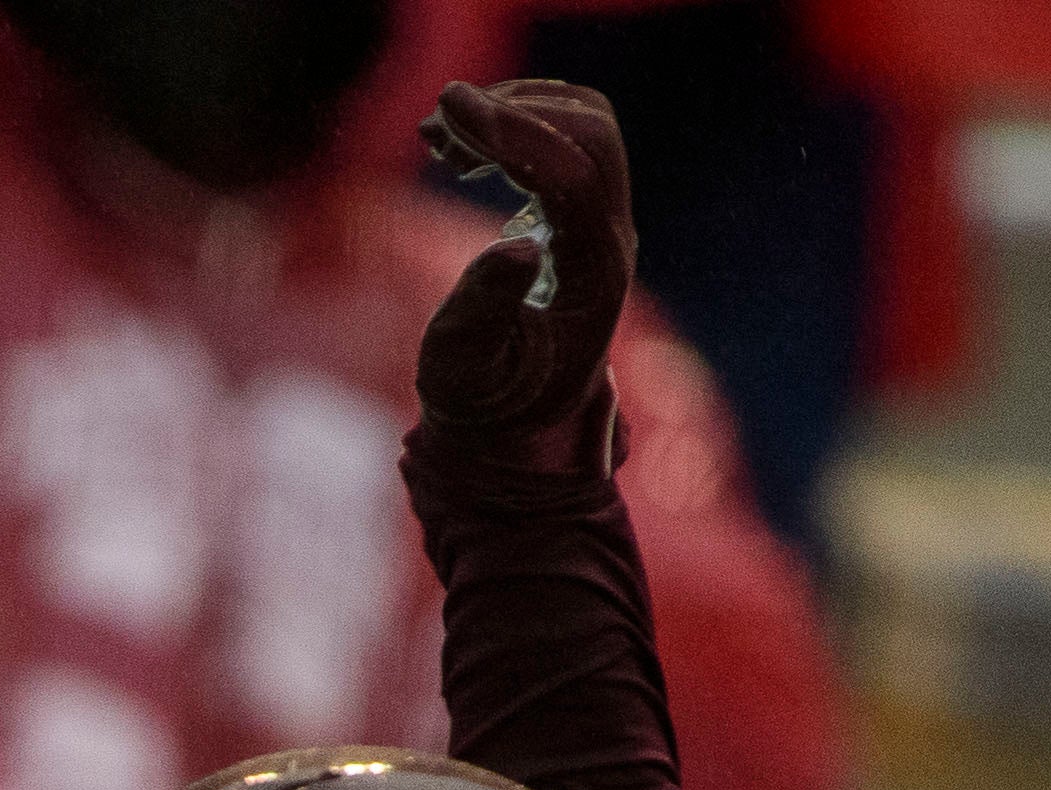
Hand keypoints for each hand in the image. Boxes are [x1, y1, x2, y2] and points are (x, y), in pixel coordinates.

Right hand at [417, 81, 634, 477]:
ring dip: (514, 110)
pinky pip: (567, 138)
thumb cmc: (484, 404)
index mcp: (592, 278)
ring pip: (584, 124)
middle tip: (439, 120)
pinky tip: (462, 150)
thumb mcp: (465, 372)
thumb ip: (482, 314)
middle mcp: (612, 239)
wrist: (515, 424)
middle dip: (516, 111)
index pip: (570, 177)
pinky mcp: (584, 213)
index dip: (510, 134)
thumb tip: (518, 245)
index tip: (447, 106)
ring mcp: (604, 222)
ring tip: (441, 136)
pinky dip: (516, 123)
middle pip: (591, 134)